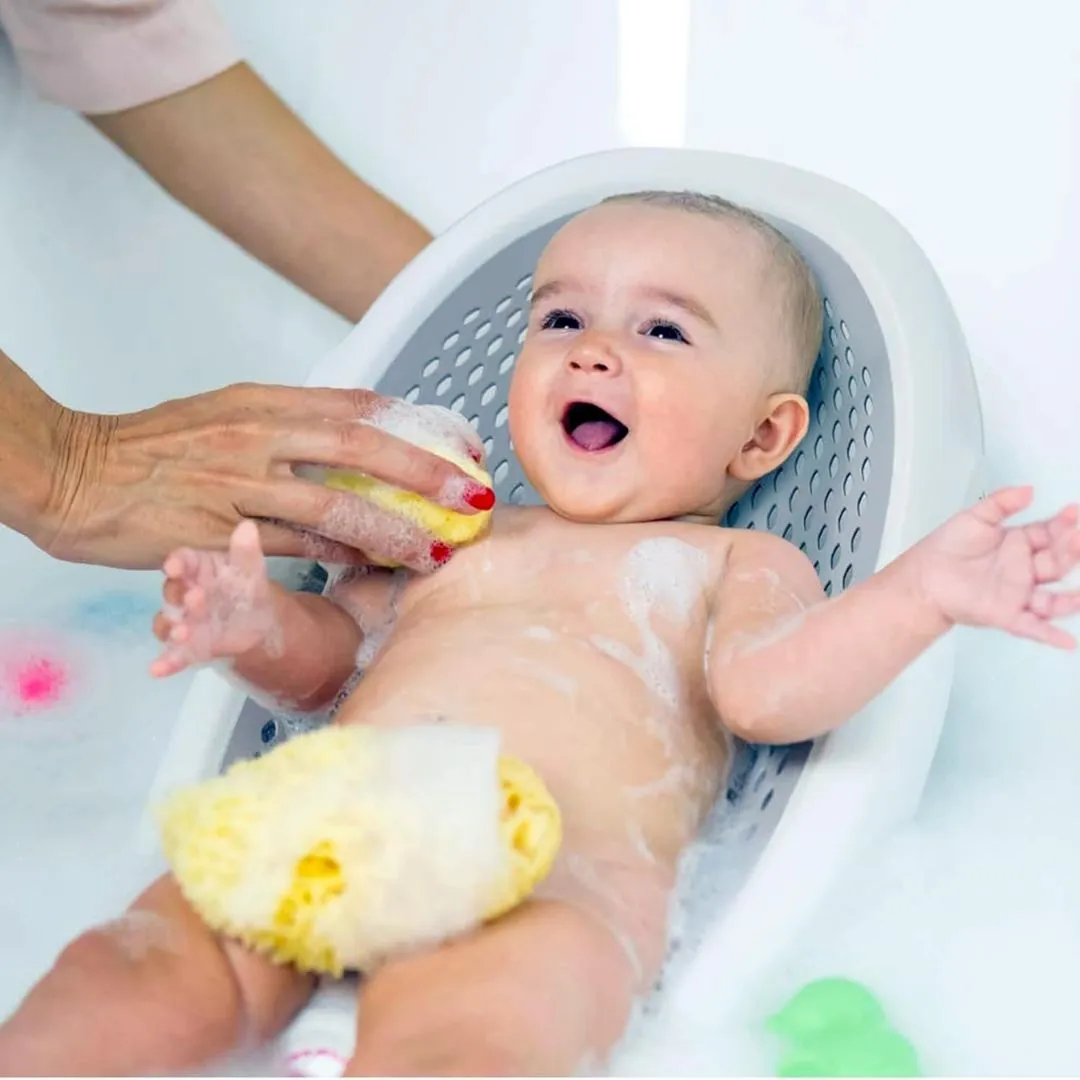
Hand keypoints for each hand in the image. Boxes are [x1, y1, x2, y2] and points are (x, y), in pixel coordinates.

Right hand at [38, 383, 492, 570]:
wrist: (73, 473)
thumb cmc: (149, 446)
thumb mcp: (224, 413)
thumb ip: (287, 424)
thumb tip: (353, 438)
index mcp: (261, 400)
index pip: (356, 405)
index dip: (416, 426)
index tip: (459, 446)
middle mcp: (255, 433)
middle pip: (360, 447)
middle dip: (425, 473)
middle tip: (471, 494)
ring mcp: (236, 481)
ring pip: (334, 503)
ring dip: (392, 528)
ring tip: (435, 547)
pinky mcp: (216, 529)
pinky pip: (292, 544)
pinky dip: (337, 553)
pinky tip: (371, 563)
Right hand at [151, 521, 275, 677]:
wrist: (259, 624)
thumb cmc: (248, 590)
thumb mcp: (252, 571)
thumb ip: (247, 552)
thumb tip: (247, 527)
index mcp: (199, 570)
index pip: (183, 561)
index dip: (177, 563)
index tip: (175, 567)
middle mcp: (185, 593)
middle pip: (173, 592)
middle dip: (180, 596)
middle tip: (197, 599)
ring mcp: (184, 621)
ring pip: (168, 623)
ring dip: (171, 628)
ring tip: (184, 633)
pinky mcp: (188, 647)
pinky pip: (173, 655)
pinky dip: (165, 662)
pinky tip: (157, 670)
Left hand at [909, 486, 1079, 647]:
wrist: (922, 576)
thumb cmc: (947, 547)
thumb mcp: (975, 518)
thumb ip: (1001, 503)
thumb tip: (1030, 489)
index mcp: (1021, 544)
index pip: (1051, 534)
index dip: (1064, 524)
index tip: (1074, 512)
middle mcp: (1026, 570)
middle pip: (1056, 563)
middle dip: (1070, 552)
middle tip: (1078, 539)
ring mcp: (1019, 594)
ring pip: (1053, 598)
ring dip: (1071, 598)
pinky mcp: (1006, 615)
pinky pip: (1032, 627)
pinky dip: (1050, 635)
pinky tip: (1068, 642)